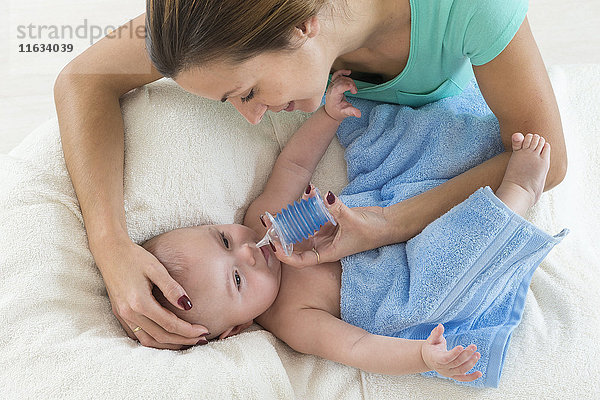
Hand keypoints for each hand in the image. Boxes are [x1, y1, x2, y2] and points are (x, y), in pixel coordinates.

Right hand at [94, 236, 208, 348]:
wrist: (110, 252)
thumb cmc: (135, 257)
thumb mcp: (156, 268)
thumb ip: (172, 288)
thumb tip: (188, 306)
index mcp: (139, 303)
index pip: (169, 324)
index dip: (189, 330)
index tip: (204, 330)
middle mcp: (129, 314)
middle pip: (161, 336)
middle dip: (183, 340)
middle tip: (201, 340)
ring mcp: (123, 316)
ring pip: (148, 341)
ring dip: (169, 344)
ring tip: (187, 341)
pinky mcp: (120, 314)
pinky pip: (138, 335)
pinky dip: (154, 340)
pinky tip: (167, 338)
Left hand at [268, 186, 388, 267]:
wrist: (388, 224)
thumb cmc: (373, 231)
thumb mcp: (353, 221)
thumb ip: (337, 209)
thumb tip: (325, 196)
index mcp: (327, 252)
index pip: (301, 260)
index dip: (285, 255)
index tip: (273, 245)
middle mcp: (323, 244)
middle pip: (297, 242)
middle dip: (283, 233)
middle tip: (270, 220)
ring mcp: (326, 232)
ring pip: (304, 226)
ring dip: (295, 217)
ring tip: (283, 206)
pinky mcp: (330, 221)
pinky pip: (315, 214)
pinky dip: (310, 205)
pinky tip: (308, 193)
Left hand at [324, 70, 361, 120]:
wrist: (330, 111)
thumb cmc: (337, 112)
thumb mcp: (345, 113)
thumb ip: (351, 112)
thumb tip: (359, 114)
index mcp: (333, 96)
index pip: (338, 87)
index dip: (346, 86)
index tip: (354, 90)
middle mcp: (331, 89)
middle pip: (342, 81)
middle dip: (351, 85)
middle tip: (355, 92)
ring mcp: (331, 85)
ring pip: (341, 78)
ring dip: (350, 81)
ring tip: (353, 89)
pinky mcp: (333, 83)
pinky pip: (337, 74)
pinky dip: (343, 72)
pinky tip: (348, 72)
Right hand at [421, 324, 482, 381]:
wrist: (428, 358)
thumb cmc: (431, 347)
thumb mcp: (432, 339)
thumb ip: (436, 333)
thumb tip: (440, 326)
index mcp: (435, 358)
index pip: (445, 358)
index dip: (454, 353)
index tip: (462, 346)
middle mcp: (442, 367)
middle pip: (456, 363)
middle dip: (466, 355)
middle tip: (473, 347)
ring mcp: (448, 373)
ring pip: (461, 370)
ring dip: (470, 363)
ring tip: (477, 354)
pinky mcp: (453, 375)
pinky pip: (463, 378)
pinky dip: (472, 377)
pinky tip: (479, 373)